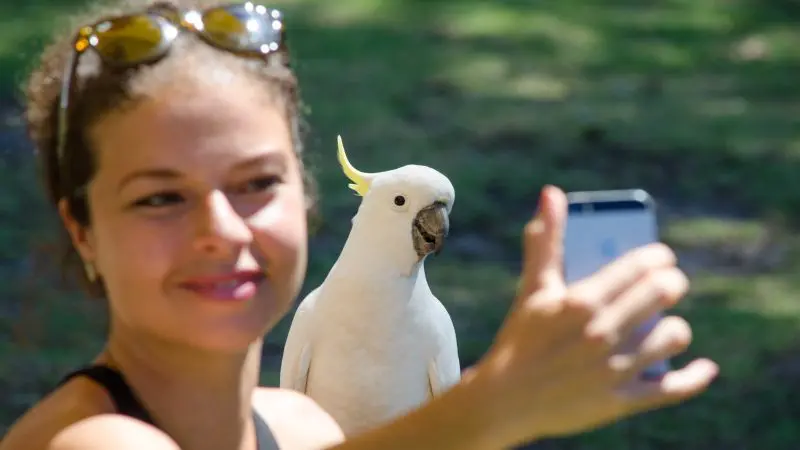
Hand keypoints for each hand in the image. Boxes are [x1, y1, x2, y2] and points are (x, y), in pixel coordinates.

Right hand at [467, 185, 717, 447]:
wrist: (504, 400)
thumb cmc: (520, 337)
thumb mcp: (534, 288)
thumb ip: (546, 240)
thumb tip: (551, 193)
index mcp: (582, 301)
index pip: (640, 266)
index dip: (659, 257)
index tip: (662, 258)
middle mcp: (601, 333)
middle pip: (662, 294)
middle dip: (672, 283)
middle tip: (669, 284)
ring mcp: (613, 369)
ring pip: (673, 336)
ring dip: (675, 327)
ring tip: (665, 325)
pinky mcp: (620, 401)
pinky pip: (672, 388)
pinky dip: (695, 377)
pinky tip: (705, 368)